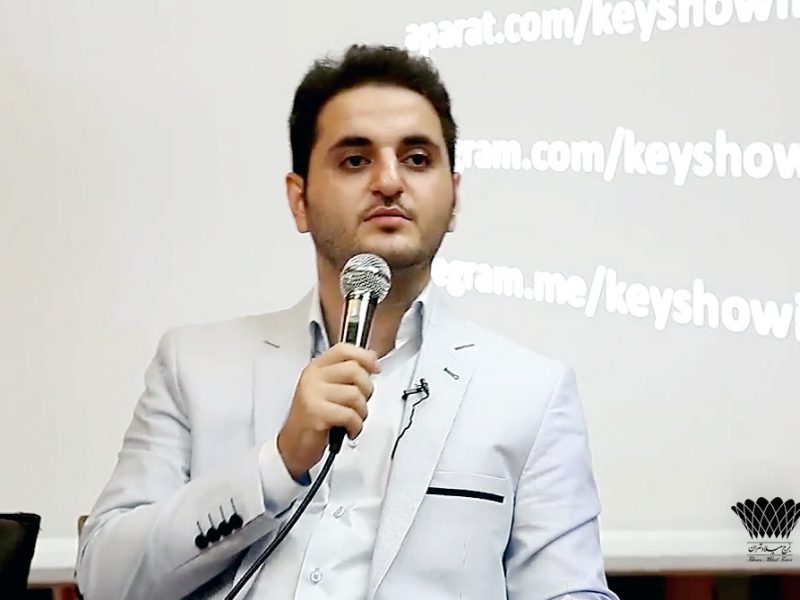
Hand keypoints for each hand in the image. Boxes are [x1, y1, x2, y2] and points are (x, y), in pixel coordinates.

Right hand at [277, 342, 379, 479]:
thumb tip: (373, 360)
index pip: (343, 349)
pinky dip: (356, 426)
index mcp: (316, 368)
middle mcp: (313, 378)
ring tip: (352, 419)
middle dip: (366, 390)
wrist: (293, 446)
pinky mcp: (316, 414)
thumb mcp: (328, 390)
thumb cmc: (313, 419)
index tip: (375, 368)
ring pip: (355, 395)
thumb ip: (347, 374)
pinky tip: (348, 430)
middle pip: (354, 370)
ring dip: (361, 412)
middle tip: (359, 403)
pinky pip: (350, 415)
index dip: (364, 356)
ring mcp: (313, 394)